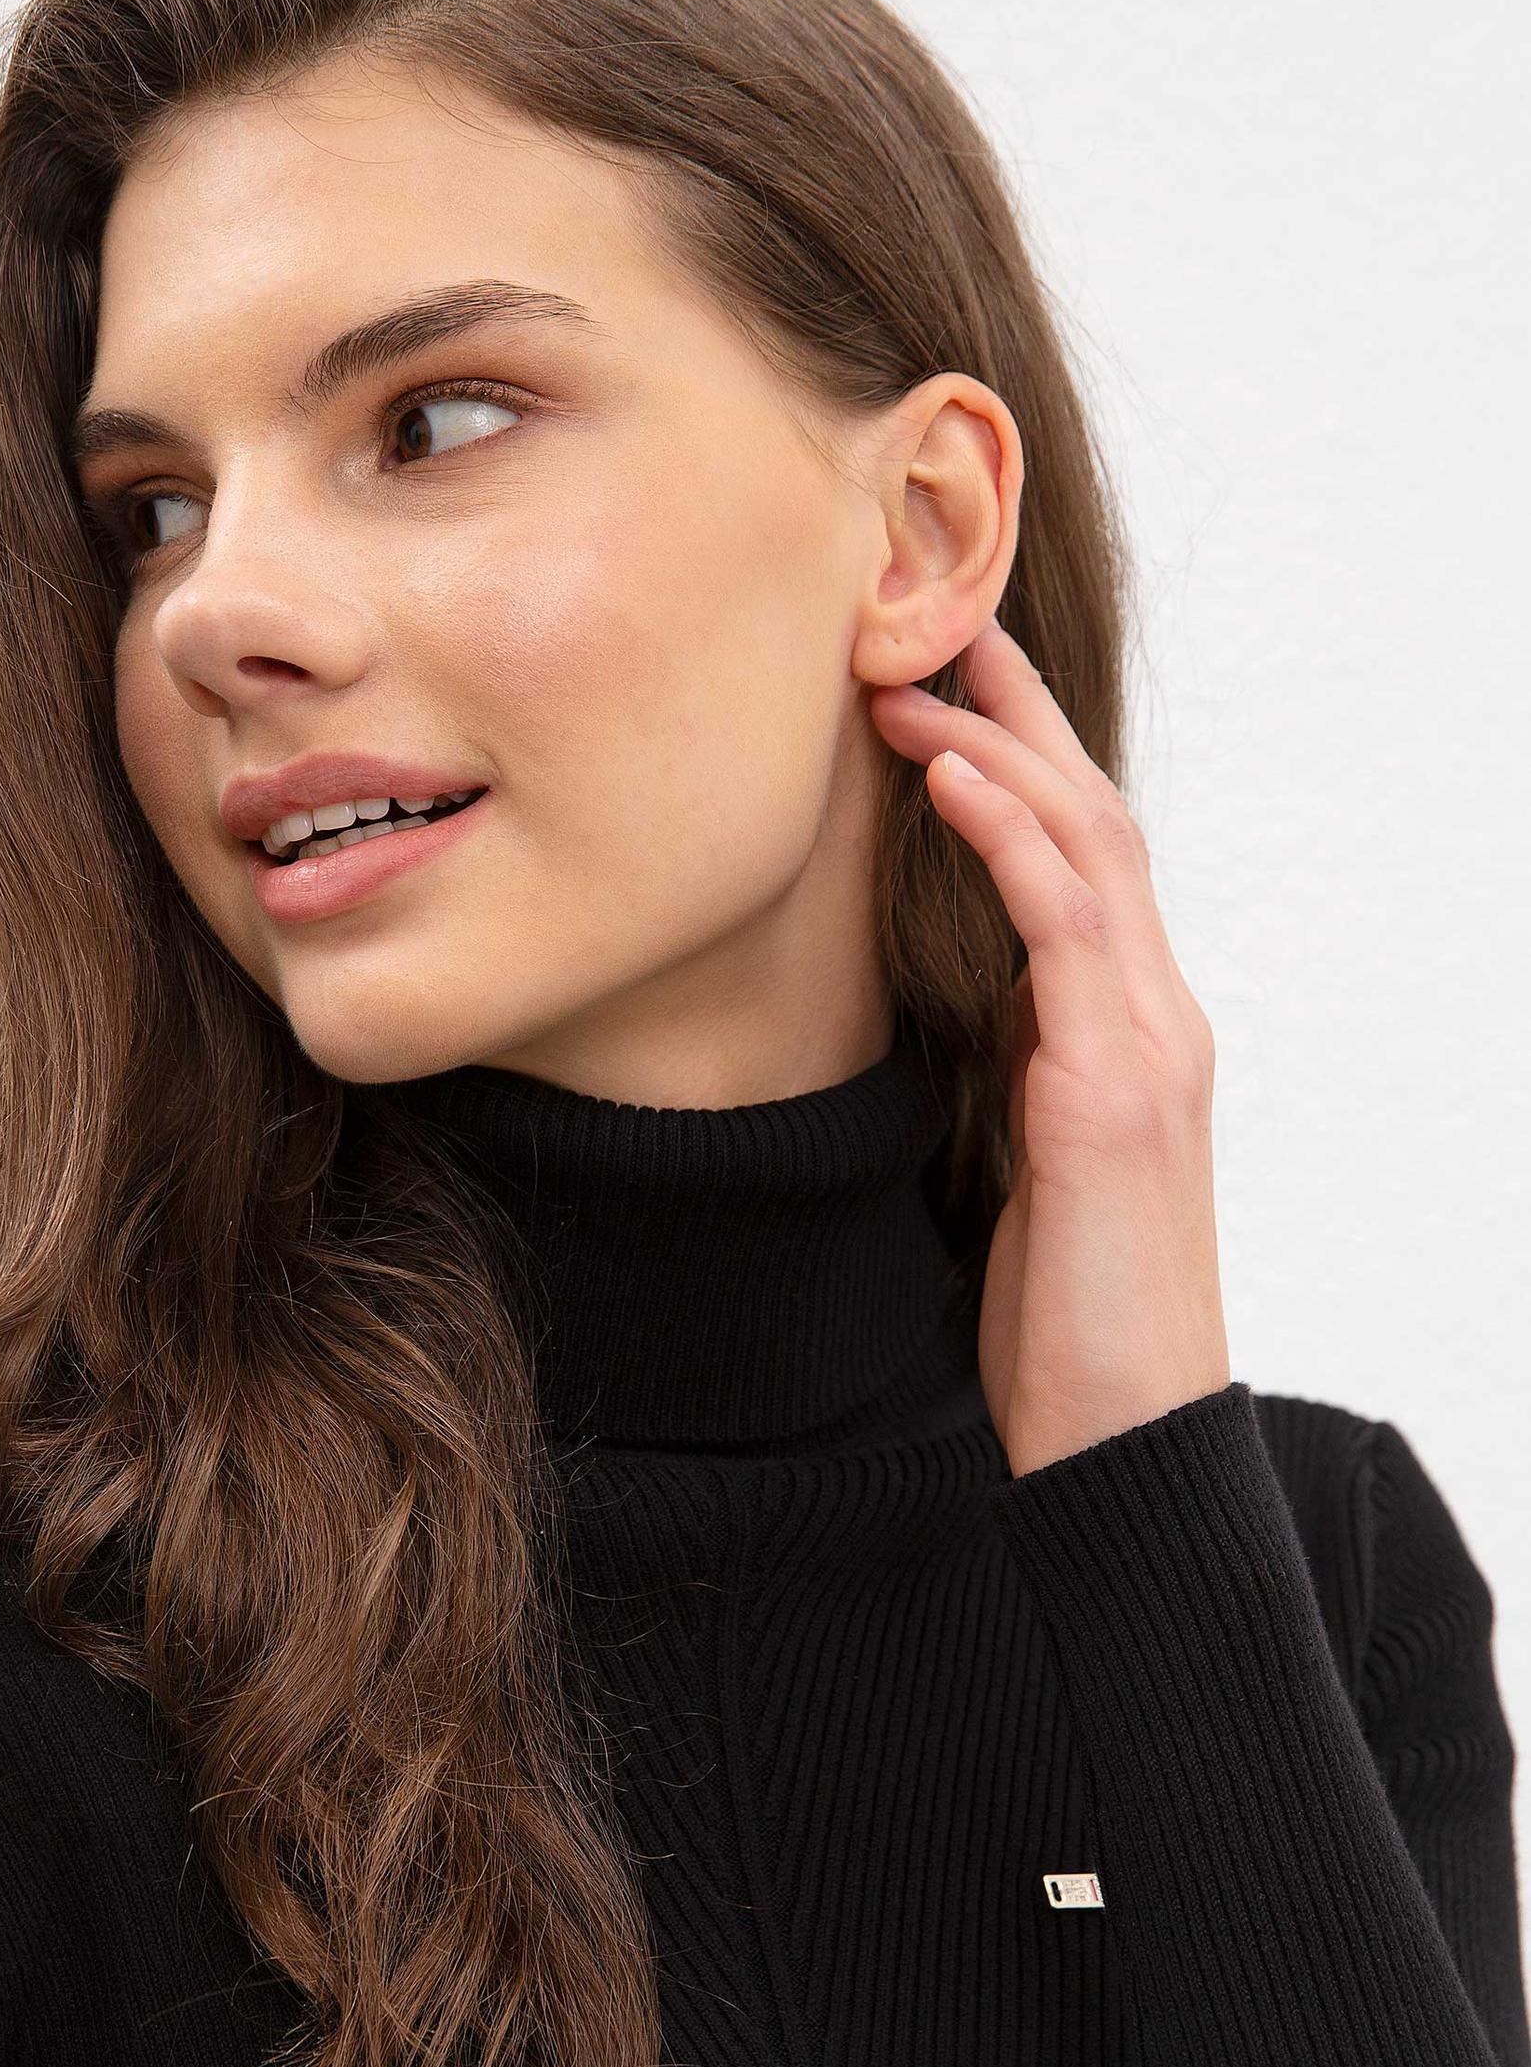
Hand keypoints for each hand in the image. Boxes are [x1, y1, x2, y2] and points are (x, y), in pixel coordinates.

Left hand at [869, 619, 1231, 1477]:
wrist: (1122, 1439)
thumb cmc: (1065, 1322)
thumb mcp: (1026, 1172)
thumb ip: (1015, 1078)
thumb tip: (959, 1018)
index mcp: (1128, 1036)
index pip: (1083, 863)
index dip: (1018, 765)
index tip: (941, 690)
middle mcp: (1155, 1019)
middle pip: (1095, 820)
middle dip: (1014, 716)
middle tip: (926, 627)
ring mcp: (1147, 1048)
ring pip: (1090, 847)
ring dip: (999, 749)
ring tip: (911, 679)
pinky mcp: (1118, 1093)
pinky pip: (1070, 927)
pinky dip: (1015, 837)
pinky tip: (956, 777)